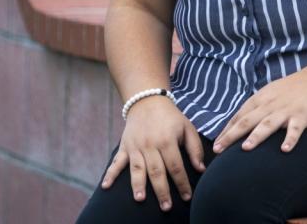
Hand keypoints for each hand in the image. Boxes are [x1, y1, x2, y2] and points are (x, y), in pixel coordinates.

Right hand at [101, 96, 205, 210]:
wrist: (147, 100)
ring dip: (138, 185)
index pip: (176, 166)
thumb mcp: (187, 127)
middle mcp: (150, 144)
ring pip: (137, 169)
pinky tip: (105, 186)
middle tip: (166, 207)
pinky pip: (116, 161)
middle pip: (156, 171)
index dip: (182, 183)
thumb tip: (201, 169)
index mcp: (167, 140)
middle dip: (162, 191)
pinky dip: (110, 174)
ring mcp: (135, 146)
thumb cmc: (170, 117)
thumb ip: (194, 148)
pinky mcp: (125, 146)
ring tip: (140, 199)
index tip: (187, 196)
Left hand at [212, 69, 306, 153]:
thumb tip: (238, 123)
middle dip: (231, 136)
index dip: (226, 131)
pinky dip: (290, 139)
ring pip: (268, 124)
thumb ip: (254, 108)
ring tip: (246, 148)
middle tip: (218, 149)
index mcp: (260, 100)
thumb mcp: (268, 94)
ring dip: (256, 136)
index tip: (216, 145)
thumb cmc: (290, 90)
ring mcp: (285, 111)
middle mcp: (269, 105)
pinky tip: (285, 150)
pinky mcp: (302, 116)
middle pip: (247, 121)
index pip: (238, 117)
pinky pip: (295, 129)